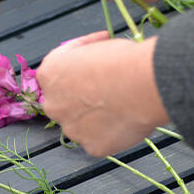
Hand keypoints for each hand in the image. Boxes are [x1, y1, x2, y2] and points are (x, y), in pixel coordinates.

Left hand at [37, 34, 168, 156]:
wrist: (144, 85)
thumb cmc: (122, 61)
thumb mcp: (96, 46)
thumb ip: (87, 60)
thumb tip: (97, 63)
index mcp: (50, 74)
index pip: (58, 70)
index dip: (78, 63)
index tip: (94, 60)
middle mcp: (53, 104)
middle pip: (65, 102)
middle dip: (82, 96)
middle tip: (106, 88)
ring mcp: (71, 129)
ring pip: (82, 124)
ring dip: (96, 117)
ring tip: (122, 105)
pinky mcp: (92, 146)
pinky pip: (101, 139)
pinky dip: (112, 132)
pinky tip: (127, 120)